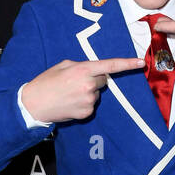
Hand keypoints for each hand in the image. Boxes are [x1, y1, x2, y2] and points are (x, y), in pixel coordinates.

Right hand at [21, 56, 143, 122]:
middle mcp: (89, 85)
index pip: (110, 66)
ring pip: (97, 94)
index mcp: (83, 70)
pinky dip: (84, 103)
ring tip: (69, 93)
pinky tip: (70, 102)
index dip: (127, 64)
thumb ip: (81, 66)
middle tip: (75, 82)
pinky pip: (92, 105)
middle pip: (103, 80)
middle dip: (94, 79)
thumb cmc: (46, 82)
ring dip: (88, 92)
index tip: (140, 62)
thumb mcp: (62, 66)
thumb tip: (94, 71)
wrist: (34, 104)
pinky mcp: (87, 113)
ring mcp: (89, 101)